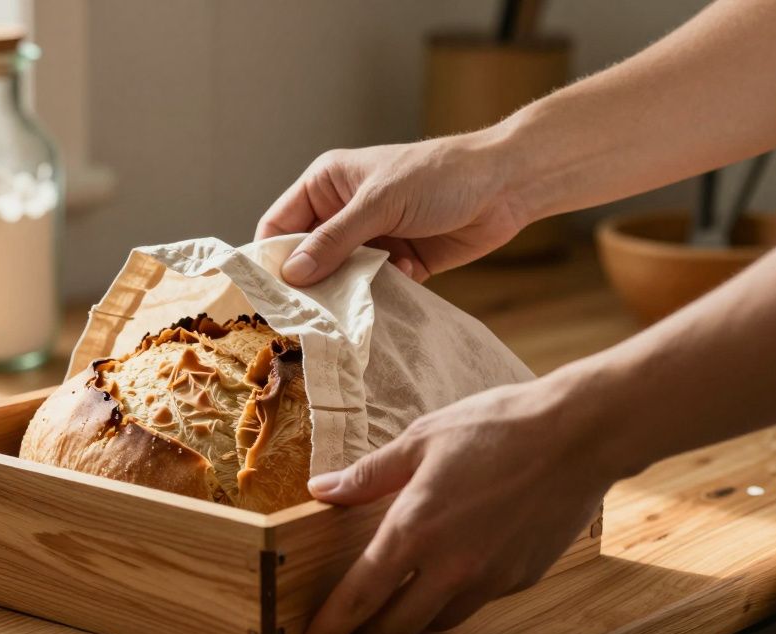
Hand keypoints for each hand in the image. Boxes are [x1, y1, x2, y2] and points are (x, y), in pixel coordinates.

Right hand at [256, 134, 529, 285]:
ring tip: (352, 306)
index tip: (269, 294)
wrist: (507, 186)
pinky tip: (402, 282)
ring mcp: (370, 239)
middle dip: (309, 283)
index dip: (270, 258)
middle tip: (307, 314)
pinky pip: (373, 289)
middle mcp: (342, 212)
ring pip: (339, 278)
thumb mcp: (380, 203)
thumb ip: (334, 239)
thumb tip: (292, 274)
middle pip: (305, 258)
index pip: (279, 226)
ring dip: (347, 293)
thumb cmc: (440, 176)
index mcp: (326, 185)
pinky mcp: (398, 263)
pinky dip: (380, 295)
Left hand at [300, 374, 619, 633]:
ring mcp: (490, 578)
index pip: (360, 597)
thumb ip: (368, 475)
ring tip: (396, 602)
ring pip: (437, 622)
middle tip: (351, 627)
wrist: (580, 435)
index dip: (331, 628)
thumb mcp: (421, 439)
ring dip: (410, 620)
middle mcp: (451, 565)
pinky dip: (453, 598)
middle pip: (396, 627)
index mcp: (415, 528)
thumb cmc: (499, 427)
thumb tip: (322, 489)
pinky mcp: (522, 578)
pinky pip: (476, 602)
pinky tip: (450, 573)